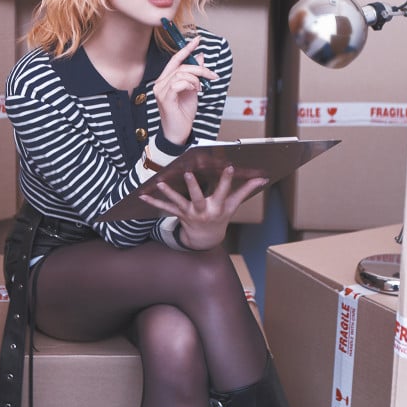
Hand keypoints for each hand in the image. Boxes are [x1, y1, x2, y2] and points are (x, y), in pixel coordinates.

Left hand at [140, 166, 267, 250]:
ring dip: (168, 193)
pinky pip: (165, 209)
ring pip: (179, 202)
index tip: (228, 166)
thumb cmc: (221, 217)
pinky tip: (142, 196)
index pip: (224, 190)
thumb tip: (263, 178)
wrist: (206, 239)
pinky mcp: (179, 215)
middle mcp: (204, 210)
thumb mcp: (233, 206)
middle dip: (193, 186)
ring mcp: (190, 214)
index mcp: (218, 206)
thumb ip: (246, 190)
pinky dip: (154, 202)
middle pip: (198, 197)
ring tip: (160, 183)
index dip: (226, 179)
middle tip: (187, 173)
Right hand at [152, 36, 216, 144]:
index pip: (175, 60)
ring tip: (200, 88)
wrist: (179, 132)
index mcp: (165, 80)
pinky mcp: (165, 98)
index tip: (198, 40)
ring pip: (181, 74)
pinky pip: (178, 84)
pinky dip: (190, 85)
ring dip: (196, 79)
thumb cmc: (183, 113)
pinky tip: (194, 91)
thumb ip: (195, 74)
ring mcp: (161, 90)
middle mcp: (160, 83)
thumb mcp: (193, 90)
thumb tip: (200, 57)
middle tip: (212, 75)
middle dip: (200, 69)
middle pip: (181, 66)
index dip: (186, 49)